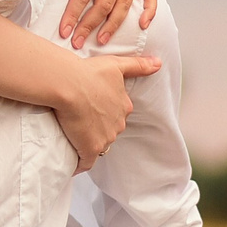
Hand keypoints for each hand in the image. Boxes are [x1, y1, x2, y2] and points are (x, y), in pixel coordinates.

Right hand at [52, 51, 162, 172]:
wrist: (68, 85)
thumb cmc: (88, 72)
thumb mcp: (116, 64)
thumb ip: (138, 65)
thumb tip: (158, 63)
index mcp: (123, 106)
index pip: (116, 114)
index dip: (104, 113)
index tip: (92, 110)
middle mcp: (118, 124)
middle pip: (109, 130)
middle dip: (98, 129)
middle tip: (80, 121)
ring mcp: (105, 138)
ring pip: (99, 145)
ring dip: (88, 143)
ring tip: (73, 137)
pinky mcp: (90, 148)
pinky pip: (87, 162)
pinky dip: (81, 163)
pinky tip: (74, 163)